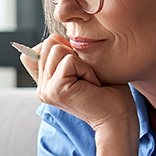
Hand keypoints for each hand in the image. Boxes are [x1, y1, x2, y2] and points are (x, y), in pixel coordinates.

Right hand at [20, 35, 135, 133]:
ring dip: (81, 62)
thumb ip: (65, 54)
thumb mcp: (83, 66)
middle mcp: (42, 87)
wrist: (118, 118)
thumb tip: (56, 37)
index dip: (61, 48)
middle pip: (49, 43)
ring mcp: (46, 90)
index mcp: (46, 83)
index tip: (79, 70)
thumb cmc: (108, 92)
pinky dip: (86, 69)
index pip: (37, 49)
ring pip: (57, 48)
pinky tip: (92, 86)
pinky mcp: (55, 89)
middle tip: (87, 77)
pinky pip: (69, 60)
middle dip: (74, 53)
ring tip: (89, 81)